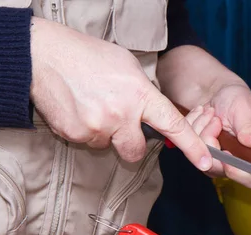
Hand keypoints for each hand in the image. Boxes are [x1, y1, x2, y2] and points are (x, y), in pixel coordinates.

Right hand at [28, 17, 211, 169]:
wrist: (43, 55)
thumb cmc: (88, 56)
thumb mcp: (127, 66)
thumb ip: (144, 94)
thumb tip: (153, 115)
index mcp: (140, 95)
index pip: (173, 126)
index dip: (192, 147)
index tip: (207, 163)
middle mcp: (122, 115)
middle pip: (136, 151)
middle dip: (130, 143)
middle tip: (118, 122)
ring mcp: (98, 127)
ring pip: (109, 146)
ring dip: (105, 133)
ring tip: (92, 105)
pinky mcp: (76, 135)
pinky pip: (88, 143)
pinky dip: (85, 131)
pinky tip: (78, 108)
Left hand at [185, 83, 250, 188]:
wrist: (220, 94)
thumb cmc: (238, 100)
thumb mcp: (247, 109)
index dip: (239, 173)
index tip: (227, 156)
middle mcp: (238, 162)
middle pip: (220, 169)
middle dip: (212, 142)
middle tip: (216, 120)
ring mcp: (218, 161)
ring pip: (201, 158)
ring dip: (202, 131)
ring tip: (211, 114)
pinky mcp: (202, 155)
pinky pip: (188, 148)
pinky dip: (193, 127)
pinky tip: (202, 116)